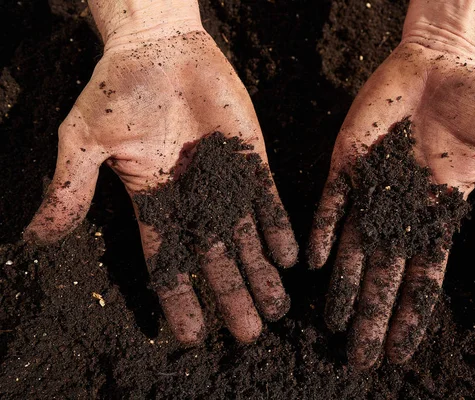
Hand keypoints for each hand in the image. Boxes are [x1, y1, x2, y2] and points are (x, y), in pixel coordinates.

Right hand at [24, 4, 297, 344]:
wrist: (159, 47)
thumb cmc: (116, 90)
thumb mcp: (84, 141)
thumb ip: (70, 189)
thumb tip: (33, 238)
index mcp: (155, 203)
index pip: (169, 262)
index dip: (180, 299)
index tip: (191, 335)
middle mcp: (194, 200)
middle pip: (215, 260)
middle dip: (232, 296)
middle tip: (248, 334)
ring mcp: (225, 180)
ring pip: (247, 237)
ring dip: (261, 273)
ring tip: (275, 308)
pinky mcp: (251, 158)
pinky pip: (268, 200)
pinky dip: (277, 228)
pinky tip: (287, 257)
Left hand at [308, 41, 474, 368]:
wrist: (441, 64)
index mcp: (439, 214)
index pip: (425, 276)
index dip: (412, 313)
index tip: (400, 352)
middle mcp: (401, 211)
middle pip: (385, 273)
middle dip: (373, 315)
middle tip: (359, 358)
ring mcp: (371, 189)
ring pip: (355, 248)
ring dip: (345, 286)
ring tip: (333, 325)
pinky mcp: (348, 164)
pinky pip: (333, 204)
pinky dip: (325, 231)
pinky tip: (315, 261)